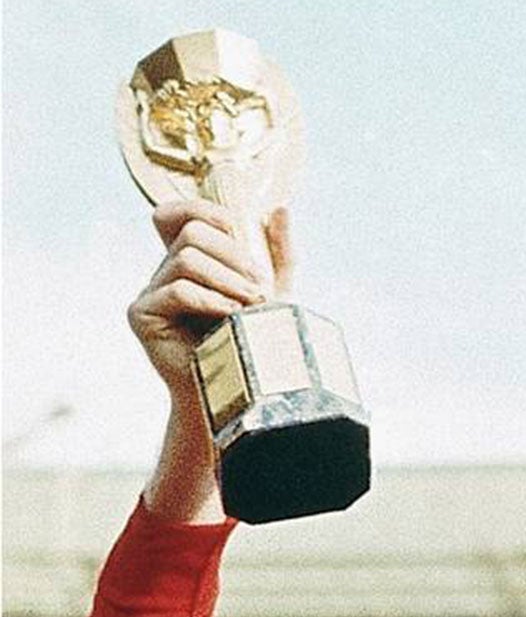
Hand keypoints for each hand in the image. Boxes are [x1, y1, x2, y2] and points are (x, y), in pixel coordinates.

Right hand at [128, 199, 293, 401]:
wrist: (234, 394)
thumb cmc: (251, 346)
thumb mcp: (274, 295)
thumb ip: (278, 254)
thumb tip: (280, 210)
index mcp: (189, 261)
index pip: (182, 214)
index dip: (207, 211)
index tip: (238, 233)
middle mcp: (165, 272)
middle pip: (191, 232)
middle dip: (232, 255)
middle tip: (258, 288)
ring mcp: (150, 293)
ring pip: (186, 259)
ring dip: (227, 280)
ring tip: (250, 306)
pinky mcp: (142, 316)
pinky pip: (177, 290)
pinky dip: (210, 299)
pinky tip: (230, 316)